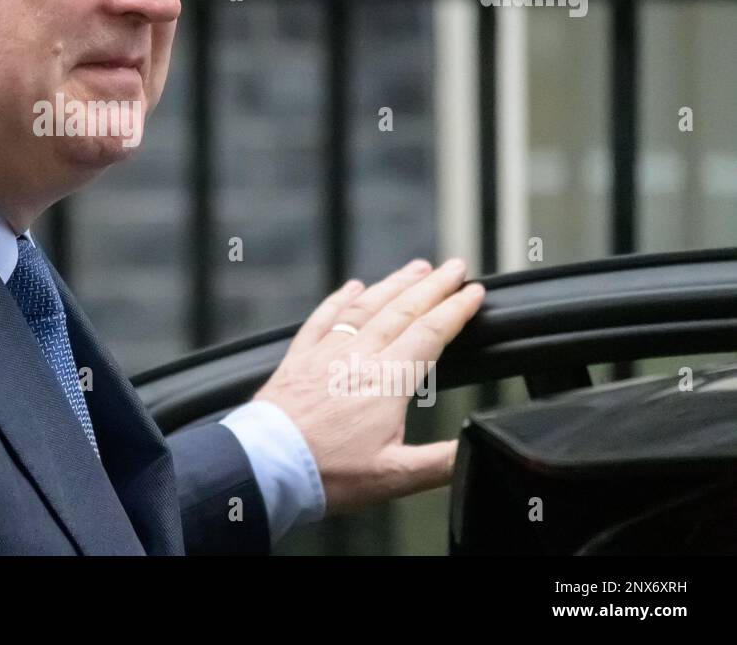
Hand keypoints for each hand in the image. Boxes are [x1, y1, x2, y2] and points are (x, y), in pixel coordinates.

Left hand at [252, 258, 484, 515]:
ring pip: (366, 307)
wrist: (266, 465)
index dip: (456, 310)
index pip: (431, 333)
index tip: (475, 291)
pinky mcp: (298, 359)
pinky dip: (340, 299)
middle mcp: (358, 358)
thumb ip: (442, 461)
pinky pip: (323, 318)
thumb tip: (475, 448)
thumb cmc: (327, 472)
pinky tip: (351, 287)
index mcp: (387, 381)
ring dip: (393, 284)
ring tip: (415, 268)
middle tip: (454, 266)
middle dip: (432, 285)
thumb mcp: (395, 477)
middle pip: (403, 310)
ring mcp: (326, 354)